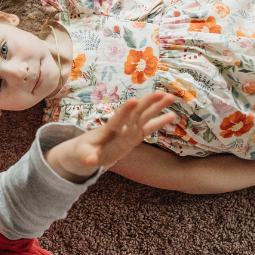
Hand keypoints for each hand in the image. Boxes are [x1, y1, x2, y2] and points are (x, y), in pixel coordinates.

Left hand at [50, 92, 175, 181]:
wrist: (84, 151)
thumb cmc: (82, 152)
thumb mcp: (82, 156)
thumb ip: (87, 157)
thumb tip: (90, 161)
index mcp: (107, 131)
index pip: (117, 120)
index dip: (125, 111)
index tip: (134, 100)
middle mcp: (120, 128)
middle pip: (135, 114)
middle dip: (147, 103)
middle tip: (161, 93)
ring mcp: (128, 131)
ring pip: (144, 117)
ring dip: (156, 108)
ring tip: (170, 97)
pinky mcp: (133, 137)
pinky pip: (148, 129)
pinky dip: (159, 122)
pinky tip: (172, 115)